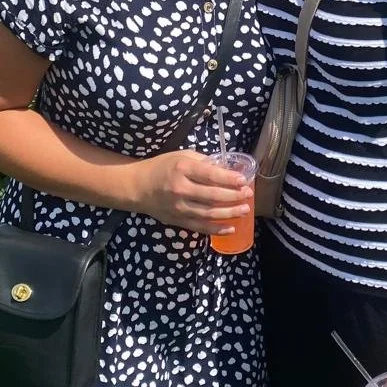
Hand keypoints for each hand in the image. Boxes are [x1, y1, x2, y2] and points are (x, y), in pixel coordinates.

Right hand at [130, 150, 250, 234]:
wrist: (137, 187)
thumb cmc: (162, 167)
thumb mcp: (181, 156)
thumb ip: (203, 162)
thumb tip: (226, 168)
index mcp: (182, 169)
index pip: (210, 175)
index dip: (229, 179)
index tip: (243, 180)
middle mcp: (180, 189)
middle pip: (212, 195)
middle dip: (233, 196)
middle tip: (248, 195)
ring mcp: (179, 207)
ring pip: (209, 213)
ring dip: (229, 213)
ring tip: (244, 210)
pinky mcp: (177, 220)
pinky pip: (200, 227)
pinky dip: (216, 229)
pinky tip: (230, 228)